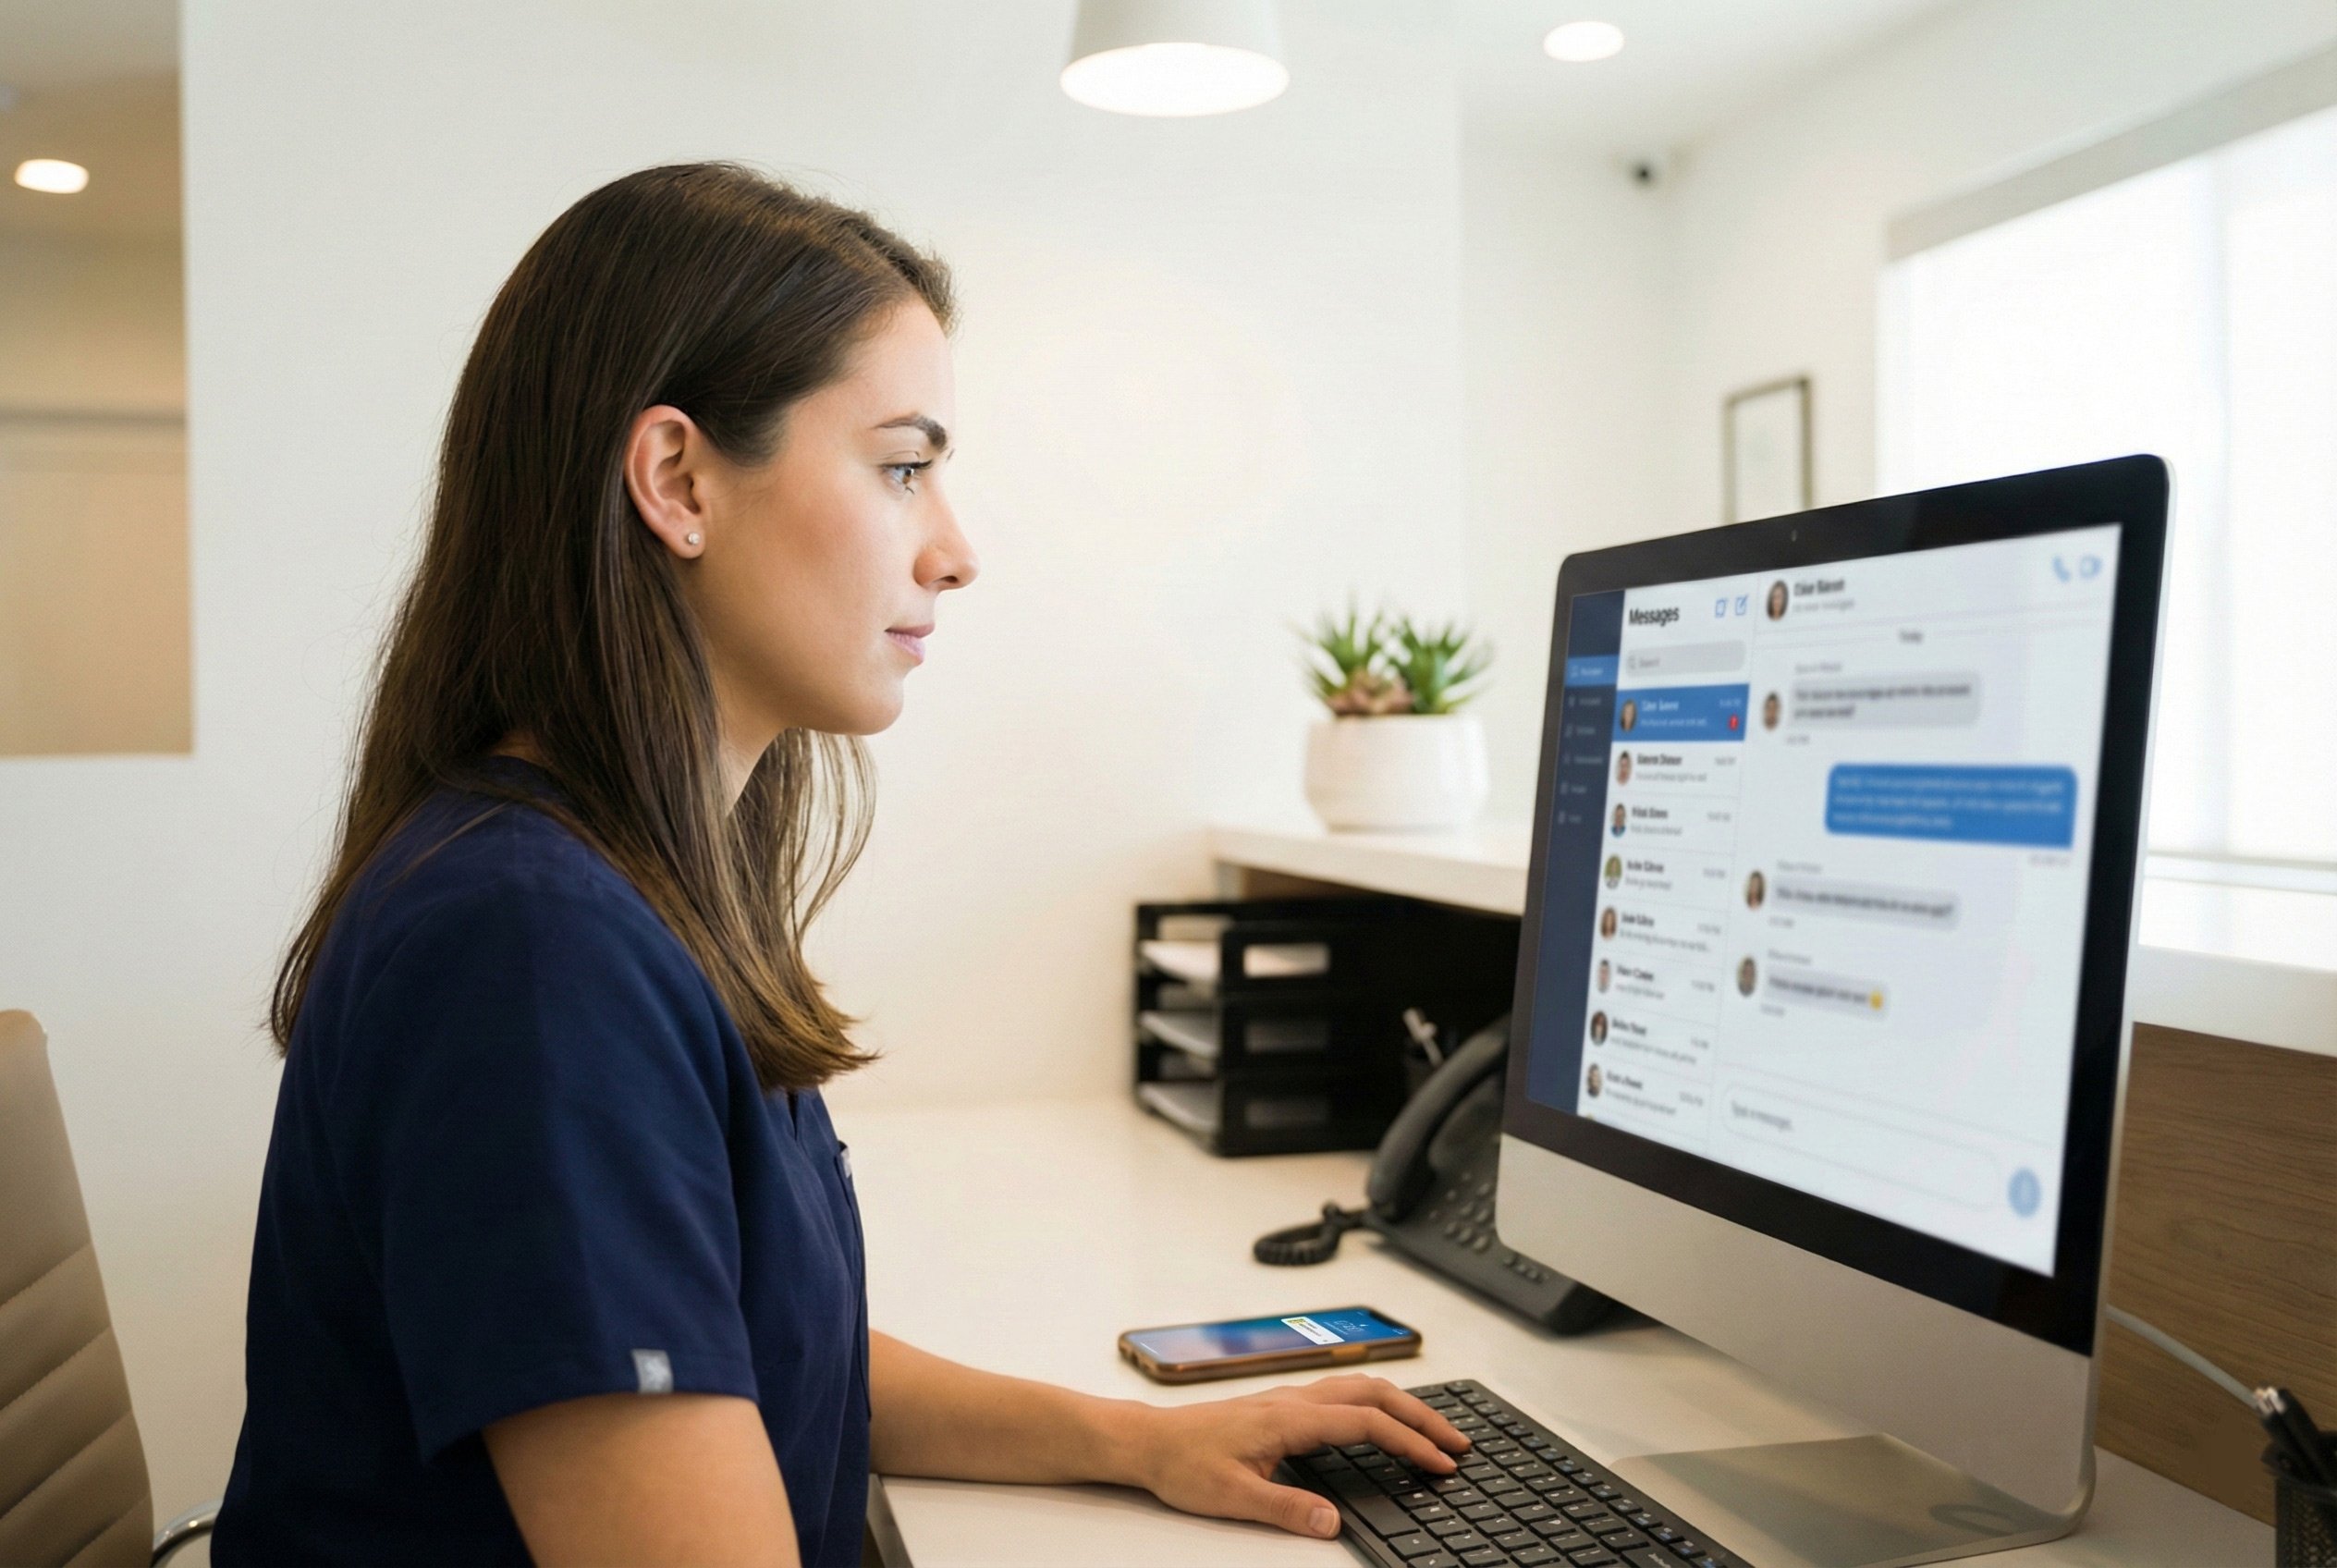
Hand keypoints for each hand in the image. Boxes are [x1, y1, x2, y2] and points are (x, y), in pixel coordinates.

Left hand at [1119, 1373, 1471, 1539]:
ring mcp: (1290, 1399)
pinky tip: (1383, 1423)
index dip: (1410, 1442)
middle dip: (1422, 1416)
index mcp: (1289, 1418)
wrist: (1149, 1441)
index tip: (1441, 1463)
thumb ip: (1286, 1507)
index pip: (1367, 1424)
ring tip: (1434, 1431)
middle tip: (1458, 1442)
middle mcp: (1295, 1400)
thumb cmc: (1183, 1463)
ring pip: (1361, 1388)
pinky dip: (1378, 1405)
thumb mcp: (1232, 1496)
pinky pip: (1344, 1394)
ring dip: (1403, 1406)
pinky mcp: (1283, 1406)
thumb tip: (1333, 1523)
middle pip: (1376, 1394)